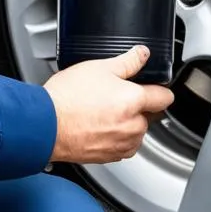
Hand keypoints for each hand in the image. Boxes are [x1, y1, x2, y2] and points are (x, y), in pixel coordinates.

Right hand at [43, 45, 174, 162]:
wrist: (44, 125)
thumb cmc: (66, 98)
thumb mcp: (98, 68)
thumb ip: (127, 61)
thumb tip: (141, 54)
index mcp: (135, 101)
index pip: (165, 97)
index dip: (158, 88)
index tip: (151, 86)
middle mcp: (133, 126)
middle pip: (149, 115)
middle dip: (138, 106)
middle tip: (114, 95)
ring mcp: (122, 144)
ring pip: (135, 132)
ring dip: (126, 123)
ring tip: (101, 111)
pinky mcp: (110, 157)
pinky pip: (122, 146)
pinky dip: (114, 137)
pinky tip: (96, 126)